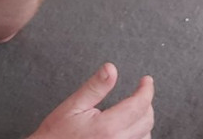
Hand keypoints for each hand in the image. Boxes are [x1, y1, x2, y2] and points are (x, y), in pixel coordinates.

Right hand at [30, 63, 154, 138]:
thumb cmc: (55, 134)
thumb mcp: (73, 106)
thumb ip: (95, 87)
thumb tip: (111, 69)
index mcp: (107, 127)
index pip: (139, 104)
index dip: (146, 89)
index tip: (146, 81)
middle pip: (147, 120)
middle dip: (146, 103)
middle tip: (139, 92)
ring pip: (145, 136)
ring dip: (143, 121)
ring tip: (135, 110)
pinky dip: (138, 135)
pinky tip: (129, 129)